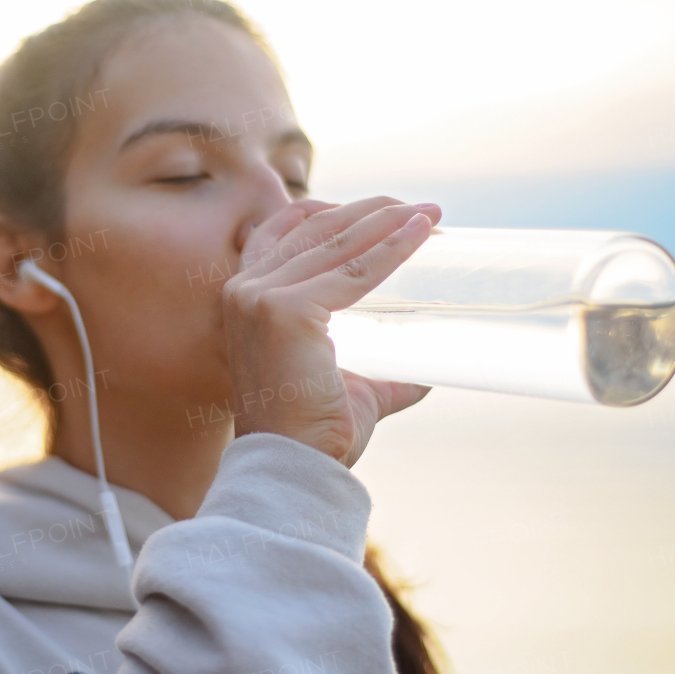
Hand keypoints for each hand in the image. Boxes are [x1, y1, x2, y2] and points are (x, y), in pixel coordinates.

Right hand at [222, 197, 440, 466]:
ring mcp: (260, 297)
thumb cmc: (312, 432)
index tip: (378, 207)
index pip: (285, 233)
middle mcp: (243, 290)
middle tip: (420, 208)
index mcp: (244, 299)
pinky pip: (354, 271)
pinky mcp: (285, 310)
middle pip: (314, 230)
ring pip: (337, 244)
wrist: (294, 466)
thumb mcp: (342, 382)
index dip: (330, 212)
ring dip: (388, 222)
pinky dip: (392, 248)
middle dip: (370, 212)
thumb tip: (422, 372)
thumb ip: (375, 371)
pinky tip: (420, 234)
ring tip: (430, 213)